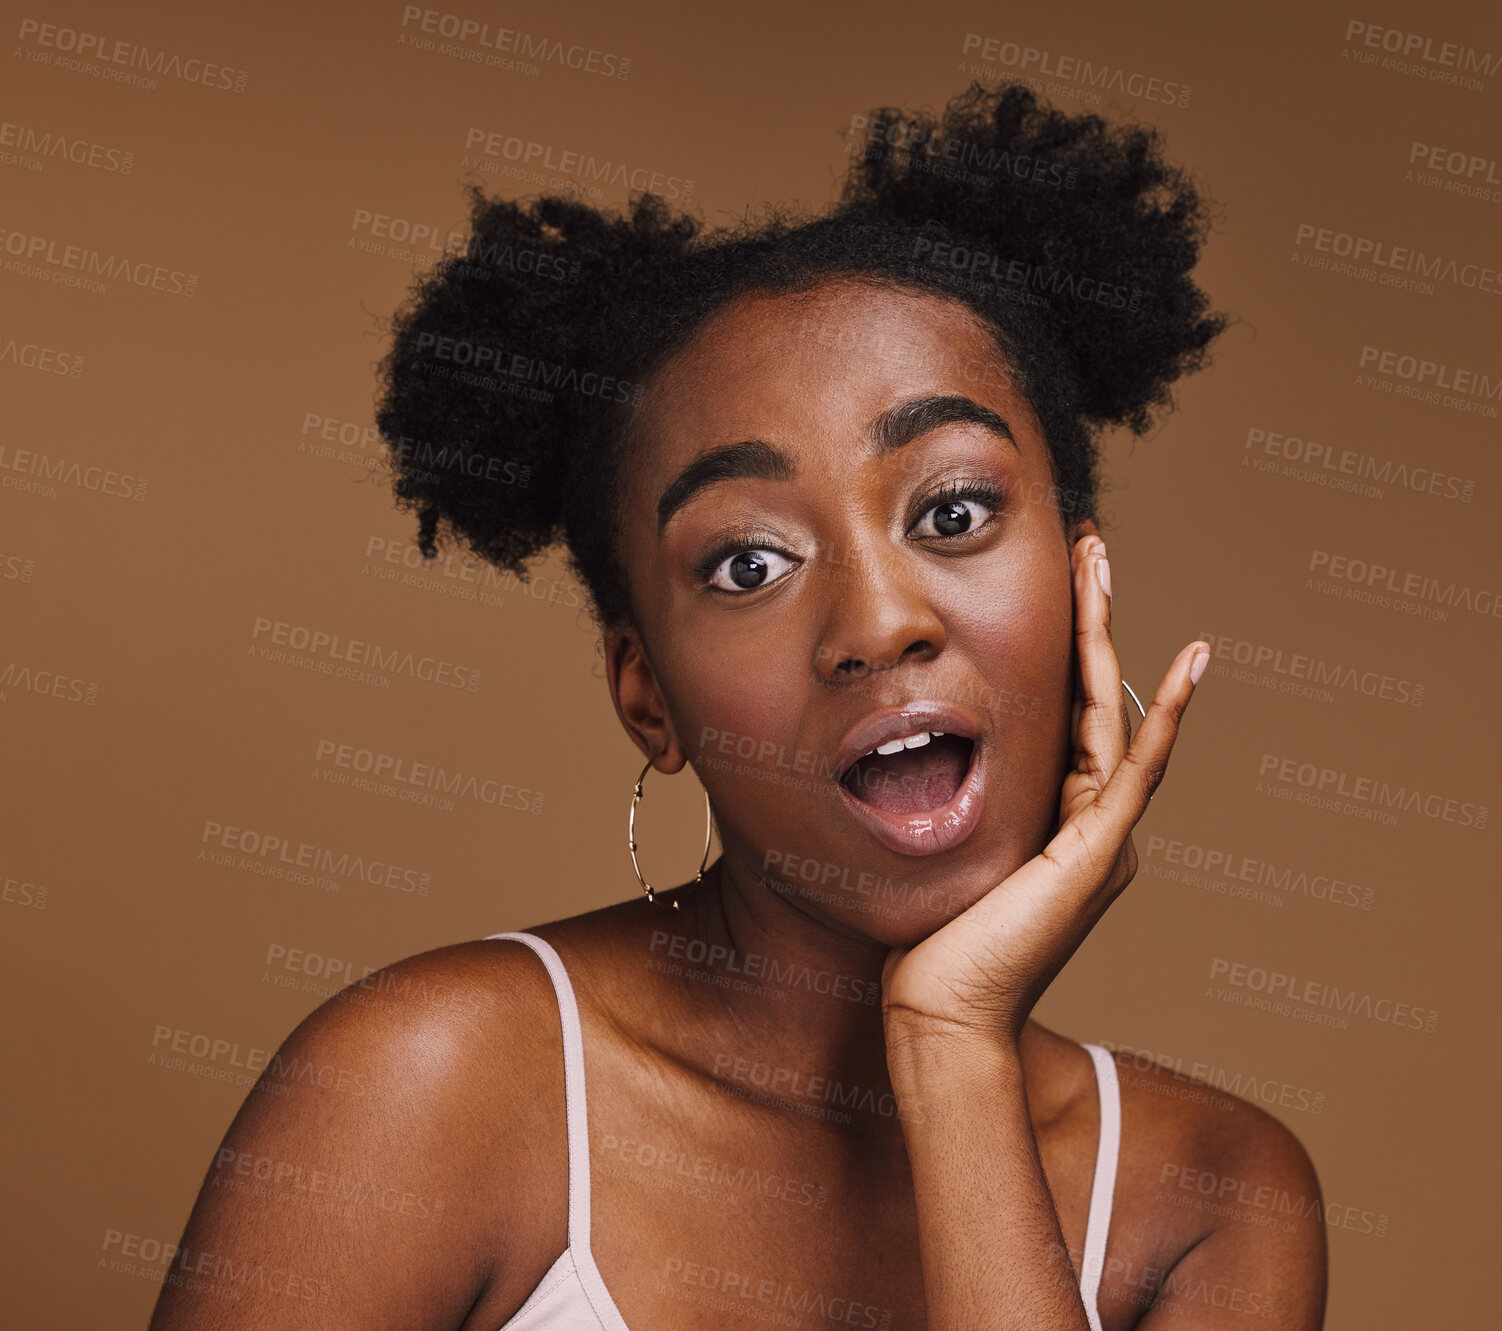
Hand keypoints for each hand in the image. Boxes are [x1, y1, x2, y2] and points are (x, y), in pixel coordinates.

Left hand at [881, 534, 1208, 1049]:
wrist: (940, 1008)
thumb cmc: (930, 938)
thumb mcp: (946, 845)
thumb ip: (961, 799)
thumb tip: (914, 749)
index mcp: (1059, 817)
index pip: (1066, 709)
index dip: (1066, 643)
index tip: (1059, 581)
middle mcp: (1092, 820)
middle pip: (1096, 697)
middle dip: (1091, 618)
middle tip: (1090, 547)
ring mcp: (1102, 835)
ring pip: (1112, 713)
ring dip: (1106, 635)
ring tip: (1101, 564)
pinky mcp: (1100, 853)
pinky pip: (1138, 770)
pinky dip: (1165, 717)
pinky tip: (1187, 665)